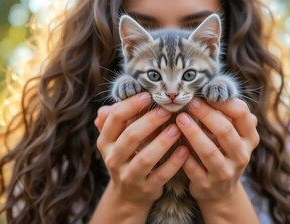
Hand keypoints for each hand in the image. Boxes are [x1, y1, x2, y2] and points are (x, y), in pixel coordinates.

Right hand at [95, 92, 188, 207]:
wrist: (128, 194)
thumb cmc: (126, 157)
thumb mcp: (115, 140)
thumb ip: (114, 122)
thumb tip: (105, 108)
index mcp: (105, 141)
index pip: (115, 118)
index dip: (131, 105)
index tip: (148, 95)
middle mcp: (113, 159)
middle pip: (130, 136)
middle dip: (150, 121)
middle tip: (167, 110)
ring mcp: (128, 176)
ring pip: (145, 158)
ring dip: (162, 142)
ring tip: (177, 129)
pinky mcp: (145, 189)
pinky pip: (160, 176)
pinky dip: (173, 163)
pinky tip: (184, 150)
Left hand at [176, 98, 258, 206]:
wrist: (219, 191)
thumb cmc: (222, 151)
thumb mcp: (232, 134)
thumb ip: (226, 114)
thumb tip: (213, 85)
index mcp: (249, 137)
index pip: (242, 113)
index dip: (223, 101)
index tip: (206, 92)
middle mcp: (241, 155)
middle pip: (224, 130)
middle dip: (205, 113)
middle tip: (189, 102)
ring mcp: (225, 172)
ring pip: (208, 151)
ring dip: (192, 132)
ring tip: (179, 118)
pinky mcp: (207, 185)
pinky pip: (192, 168)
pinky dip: (182, 154)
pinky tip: (173, 143)